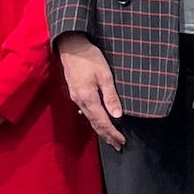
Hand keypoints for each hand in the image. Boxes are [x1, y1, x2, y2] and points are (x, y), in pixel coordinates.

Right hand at [56, 33, 126, 150]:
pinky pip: (87, 112)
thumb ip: (111, 96)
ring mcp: (76, 97)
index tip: (122, 141)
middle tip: (118, 146)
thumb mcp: (105, 76)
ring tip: (110, 139)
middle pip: (95, 124)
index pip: (103, 121)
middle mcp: (80, 101)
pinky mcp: (76, 93)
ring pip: (90, 119)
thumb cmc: (90, 58)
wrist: (71, 47)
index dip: (112, 133)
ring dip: (101, 130)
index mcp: (88, 98)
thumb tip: (117, 115)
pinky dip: (95, 121)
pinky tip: (99, 123)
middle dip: (107, 136)